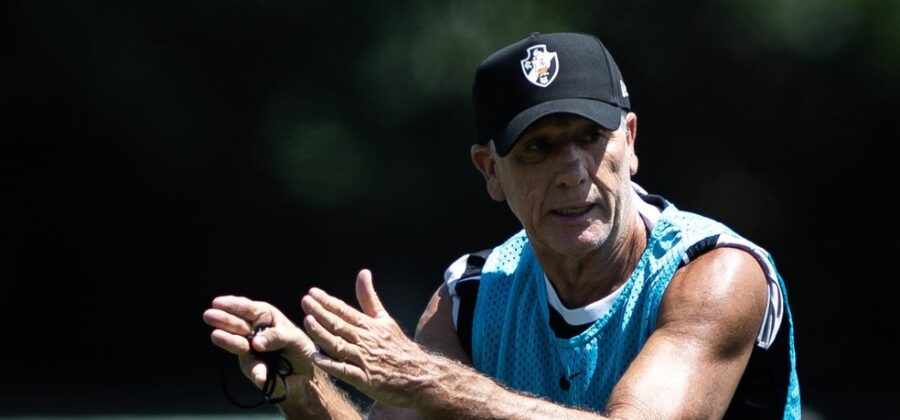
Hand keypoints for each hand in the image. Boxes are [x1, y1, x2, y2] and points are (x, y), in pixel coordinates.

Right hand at [203, 296, 317, 388]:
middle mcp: (255, 332)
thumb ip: (278, 337)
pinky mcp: (253, 368)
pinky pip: (253, 369)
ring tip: (216, 335)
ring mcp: (251, 350)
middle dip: (224, 319)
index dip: (234, 305)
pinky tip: (261, 376)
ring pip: (238, 344)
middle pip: (238, 324)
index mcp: (266, 317)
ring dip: (228, 340)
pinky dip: (257, 372)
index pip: (249, 309)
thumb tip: (256, 343)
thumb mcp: (296, 338)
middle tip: (209, 314)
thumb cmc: (301, 349)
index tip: (219, 302)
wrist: (307, 375)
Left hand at [301, 269, 433, 408]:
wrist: (419, 375)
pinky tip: (315, 358)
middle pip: (339, 324)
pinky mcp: (364, 379)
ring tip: (307, 322)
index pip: (345, 310)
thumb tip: (363, 272)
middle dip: (321, 312)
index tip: (312, 292)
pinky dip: (330, 364)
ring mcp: (364, 360)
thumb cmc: (398, 346)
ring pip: (339, 345)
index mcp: (370, 326)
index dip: (328, 301)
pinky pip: (344, 371)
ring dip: (322, 333)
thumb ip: (369, 298)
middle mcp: (366, 340)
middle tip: (305, 301)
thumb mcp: (385, 319)